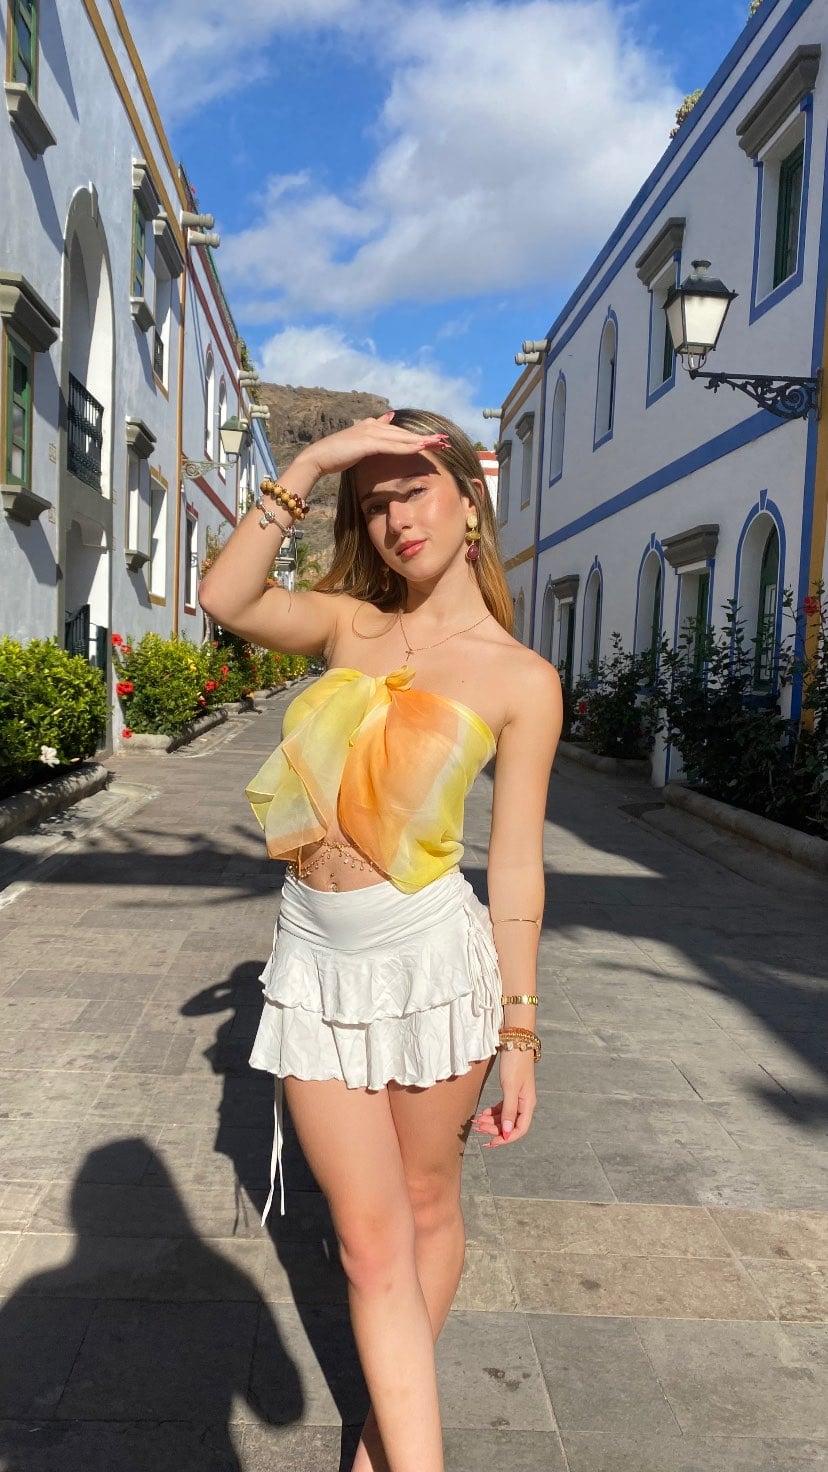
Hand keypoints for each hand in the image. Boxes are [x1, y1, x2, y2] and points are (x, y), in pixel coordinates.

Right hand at [293, 414, 448, 482]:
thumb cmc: (335, 455)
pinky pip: (392, 445)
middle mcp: (372, 426)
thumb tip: (387, 418)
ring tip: (439, 443)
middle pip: (404, 433)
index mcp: (371, 426)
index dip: (417, 436)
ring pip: (402, 437)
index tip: (434, 441)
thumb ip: (372, 432)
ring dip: (422, 441)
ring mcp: (370, 433)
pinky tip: (421, 448)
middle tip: (445, 440)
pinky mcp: (367, 442)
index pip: (399, 432)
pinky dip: (407, 446)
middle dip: (425, 437)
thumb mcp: (357, 442)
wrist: (317, 458)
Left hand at [472, 1049, 536, 1147]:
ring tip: (477, 1122)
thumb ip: (509, 1111)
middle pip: (510, 1124)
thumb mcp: (510, 1088)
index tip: (491, 1142)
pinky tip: (483, 1113)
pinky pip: (502, 1107)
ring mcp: (518, 1096)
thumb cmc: (515, 1063)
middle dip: (494, 1129)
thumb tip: (507, 1133)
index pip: (519, 1130)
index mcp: (528, 1104)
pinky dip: (493, 1112)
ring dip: (491, 1121)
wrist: (515, 1041)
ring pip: (505, 1116)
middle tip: (478, 1128)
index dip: (506, 1138)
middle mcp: (525, 1103)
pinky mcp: (511, 1090)